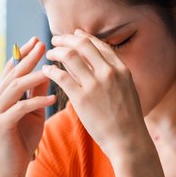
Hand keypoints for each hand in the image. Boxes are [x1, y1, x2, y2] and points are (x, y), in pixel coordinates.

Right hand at [0, 37, 55, 176]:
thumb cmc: (24, 139)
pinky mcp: (1, 124)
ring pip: (15, 87)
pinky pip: (21, 107)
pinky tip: (54, 98)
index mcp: (1, 94)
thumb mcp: (35, 111)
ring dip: (34, 77)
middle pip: (13, 73)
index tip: (38, 41)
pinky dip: (37, 101)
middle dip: (28, 58)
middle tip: (43, 44)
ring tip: (51, 69)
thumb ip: (38, 92)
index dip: (23, 54)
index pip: (12, 68)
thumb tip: (48, 71)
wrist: (12, 167)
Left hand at [43, 31, 147, 159]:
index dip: (84, 37)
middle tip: (56, 40)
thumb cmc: (127, 120)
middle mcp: (109, 72)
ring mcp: (95, 85)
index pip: (99, 45)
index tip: (74, 35)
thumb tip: (93, 66)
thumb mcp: (127, 91)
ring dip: (57, 52)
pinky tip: (46, 70)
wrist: (129, 141)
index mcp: (121, 69)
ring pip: (70, 55)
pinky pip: (61, 76)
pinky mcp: (82, 99)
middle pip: (83, 45)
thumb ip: (113, 76)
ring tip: (49, 54)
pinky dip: (51, 70)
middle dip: (66, 39)